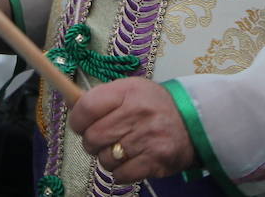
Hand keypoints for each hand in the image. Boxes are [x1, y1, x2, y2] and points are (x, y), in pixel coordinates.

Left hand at [71, 78, 195, 184]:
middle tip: (103, 139)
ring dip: (108, 158)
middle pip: (93, 137)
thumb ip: (102, 98)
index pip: (86, 108)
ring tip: (121, 149)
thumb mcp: (130, 90)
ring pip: (105, 159)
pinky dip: (121, 172)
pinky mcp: (155, 161)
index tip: (81, 124)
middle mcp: (137, 113)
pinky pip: (121, 175)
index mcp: (127, 92)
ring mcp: (147, 138)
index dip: (77, 120)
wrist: (194, 121)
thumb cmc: (155, 105)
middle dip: (92, 142)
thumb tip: (70, 104)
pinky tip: (130, 161)